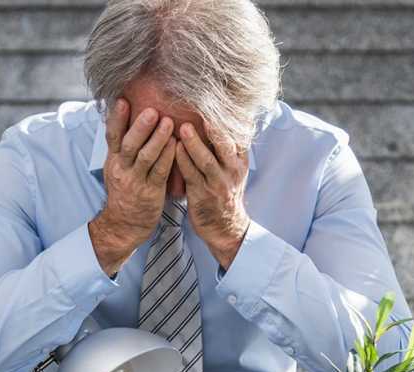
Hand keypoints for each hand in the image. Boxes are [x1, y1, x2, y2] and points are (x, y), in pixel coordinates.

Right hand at [89, 98, 176, 275]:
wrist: (123, 225)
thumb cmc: (124, 192)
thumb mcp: (116, 169)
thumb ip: (122, 148)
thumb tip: (126, 120)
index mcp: (113, 161)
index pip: (111, 136)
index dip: (116, 118)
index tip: (122, 100)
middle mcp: (121, 169)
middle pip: (129, 144)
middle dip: (140, 127)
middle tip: (151, 110)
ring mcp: (135, 181)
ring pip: (145, 157)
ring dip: (158, 139)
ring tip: (168, 122)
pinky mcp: (150, 192)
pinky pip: (160, 172)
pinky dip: (168, 157)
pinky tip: (176, 145)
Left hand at [174, 123, 250, 269]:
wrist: (225, 228)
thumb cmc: (225, 193)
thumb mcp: (235, 170)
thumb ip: (230, 147)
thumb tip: (230, 118)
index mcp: (240, 161)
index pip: (238, 135)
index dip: (228, 118)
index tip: (218, 101)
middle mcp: (232, 171)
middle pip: (224, 145)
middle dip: (213, 128)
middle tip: (202, 110)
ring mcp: (218, 184)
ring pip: (206, 160)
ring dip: (194, 143)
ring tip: (183, 127)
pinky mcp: (202, 195)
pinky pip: (191, 175)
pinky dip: (182, 161)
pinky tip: (173, 148)